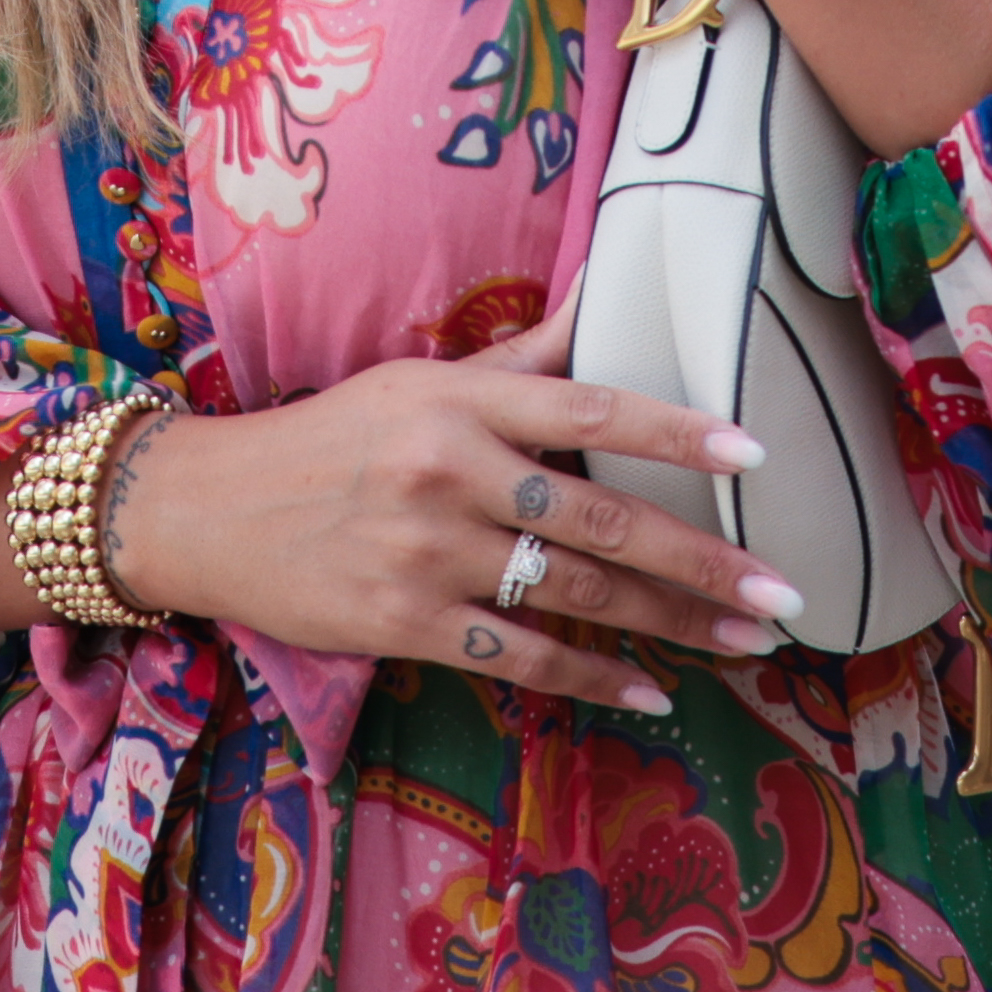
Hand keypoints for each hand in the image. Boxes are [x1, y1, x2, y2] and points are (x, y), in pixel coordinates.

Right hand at [101, 362, 797, 715]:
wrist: (208, 510)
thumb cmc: (330, 439)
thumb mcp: (416, 382)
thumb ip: (518, 359)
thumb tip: (604, 297)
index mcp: (459, 401)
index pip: (590, 405)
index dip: (676, 429)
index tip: (755, 449)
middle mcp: (449, 472)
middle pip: (603, 518)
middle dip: (704, 558)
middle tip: (783, 589)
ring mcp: (428, 553)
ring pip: (575, 593)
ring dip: (672, 624)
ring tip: (744, 640)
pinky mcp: (405, 622)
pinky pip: (521, 656)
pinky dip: (592, 679)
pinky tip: (652, 693)